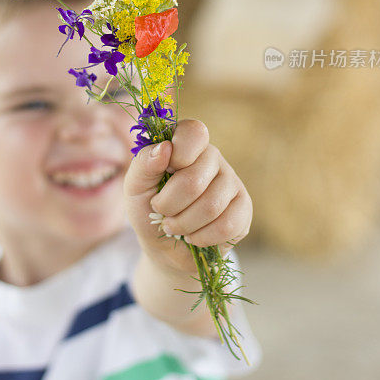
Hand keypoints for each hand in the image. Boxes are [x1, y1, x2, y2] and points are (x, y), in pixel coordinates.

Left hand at [123, 119, 252, 276]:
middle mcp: (212, 157)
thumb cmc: (148, 210)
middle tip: (161, 212)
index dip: (178, 154)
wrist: (165, 247)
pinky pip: (227, 225)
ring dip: (183, 224)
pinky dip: (202, 237)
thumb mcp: (135, 187)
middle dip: (169, 205)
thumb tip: (164, 148)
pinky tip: (194, 236)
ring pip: (211, 206)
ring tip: (174, 227)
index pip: (194, 132)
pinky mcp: (244, 208)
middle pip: (195, 179)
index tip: (165, 172)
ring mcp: (231, 181)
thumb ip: (143, 164)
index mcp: (186, 144)